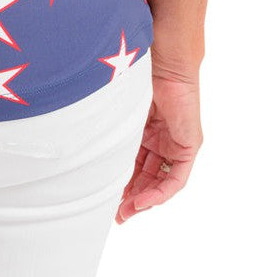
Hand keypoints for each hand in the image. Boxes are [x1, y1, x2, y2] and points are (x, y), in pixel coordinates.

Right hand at [115, 62, 201, 222]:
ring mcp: (176, 144)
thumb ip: (115, 135)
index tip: (109, 200)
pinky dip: (161, 191)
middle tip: (116, 214)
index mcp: (146, 131)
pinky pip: (176, 177)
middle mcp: (162, 140)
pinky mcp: (189, 146)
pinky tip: (145, 201)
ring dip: (144, 199)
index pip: (136, 165)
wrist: (164, 61)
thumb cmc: (139, 76)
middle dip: (132, 197)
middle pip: (148, 177)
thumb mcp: (123, 114)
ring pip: (161, 181)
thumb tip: (87, 153)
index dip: (124, 183)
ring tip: (126, 212)